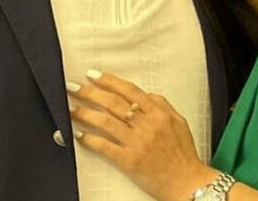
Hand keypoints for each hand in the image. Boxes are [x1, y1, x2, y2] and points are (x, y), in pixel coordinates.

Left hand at [67, 71, 217, 200]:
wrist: (186, 182)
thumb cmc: (183, 154)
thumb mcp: (179, 121)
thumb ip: (162, 104)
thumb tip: (144, 94)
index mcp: (158, 113)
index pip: (129, 90)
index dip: (108, 80)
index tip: (93, 75)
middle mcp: (146, 125)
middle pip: (112, 103)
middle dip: (90, 93)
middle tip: (74, 87)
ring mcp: (136, 143)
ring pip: (104, 122)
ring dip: (84, 113)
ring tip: (71, 108)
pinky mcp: (128, 161)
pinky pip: (104, 146)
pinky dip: (89, 139)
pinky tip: (79, 134)